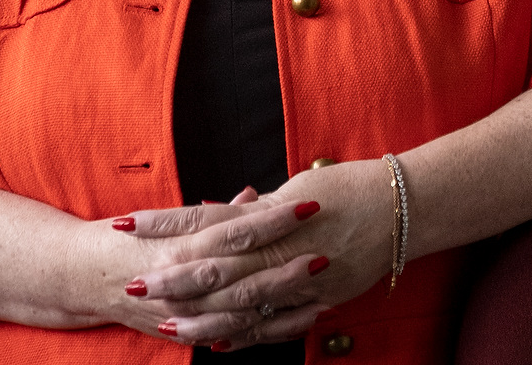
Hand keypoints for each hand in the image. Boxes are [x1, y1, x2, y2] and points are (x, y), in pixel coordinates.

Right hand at [82, 189, 318, 346]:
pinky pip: (236, 336)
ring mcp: (185, 312)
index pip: (235, 230)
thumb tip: (255, 196)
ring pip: (244, 311)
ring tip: (325, 289)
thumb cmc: (128, 239)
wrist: (82, 276)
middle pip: (244, 274)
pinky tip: (303, 320)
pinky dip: (270, 330)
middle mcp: (182, 280)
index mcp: (180, 243)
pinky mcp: (187, 334)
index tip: (308, 205)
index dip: (273, 220)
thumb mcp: (167, 220)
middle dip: (286, 264)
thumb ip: (214, 212)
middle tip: (324, 250)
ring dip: (285, 301)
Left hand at [118, 161, 396, 348]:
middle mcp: (284, 248)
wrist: (406, 207)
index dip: (165, 223)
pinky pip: (278, 325)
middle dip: (173, 278)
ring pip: (243, 304)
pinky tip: (220, 344)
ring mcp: (303, 279)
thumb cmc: (352, 187)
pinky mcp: (321, 301)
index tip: (126, 224)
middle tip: (133, 283)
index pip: (206, 219)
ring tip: (166, 325)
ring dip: (202, 317)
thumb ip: (256, 209)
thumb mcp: (300, 187)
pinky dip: (247, 335)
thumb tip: (212, 212)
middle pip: (217, 267)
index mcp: (274, 214)